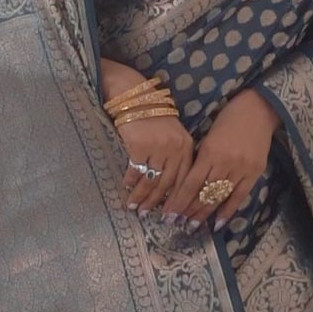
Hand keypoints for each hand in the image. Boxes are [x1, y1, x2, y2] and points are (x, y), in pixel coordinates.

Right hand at [101, 58, 194, 213]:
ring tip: (134, 206)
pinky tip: (126, 187)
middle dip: (157, 202)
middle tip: (148, 215)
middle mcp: (175, 147)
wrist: (135, 95)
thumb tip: (169, 188)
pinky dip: (130, 181)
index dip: (177, 200)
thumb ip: (175, 157)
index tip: (170, 215)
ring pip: (151, 180)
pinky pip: (135, 170)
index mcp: (186, 146)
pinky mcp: (139, 145)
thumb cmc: (153, 116)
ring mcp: (158, 147)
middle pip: (167, 183)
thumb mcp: (172, 135)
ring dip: (141, 196)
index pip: (184, 179)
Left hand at [165, 88, 281, 228]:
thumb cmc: (227, 119)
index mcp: (209, 152)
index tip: (168, 214)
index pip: (191, 183)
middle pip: (204, 193)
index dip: (179, 201)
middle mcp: (225, 163)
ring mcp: (242, 169)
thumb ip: (199, 160)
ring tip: (193, 226)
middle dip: (189, 211)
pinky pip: (240, 196)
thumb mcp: (207, 137)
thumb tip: (186, 184)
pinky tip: (217, 223)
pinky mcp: (255, 172)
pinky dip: (228, 211)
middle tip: (176, 223)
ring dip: (205, 214)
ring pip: (220, 197)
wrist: (257, 109)